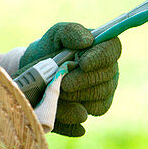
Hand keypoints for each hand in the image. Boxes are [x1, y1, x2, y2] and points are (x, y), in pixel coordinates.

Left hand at [19, 22, 121, 136]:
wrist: (34, 72)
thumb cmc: (50, 49)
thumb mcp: (55, 35)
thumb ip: (71, 32)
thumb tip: (88, 40)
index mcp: (103, 49)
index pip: (112, 51)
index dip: (100, 58)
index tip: (82, 63)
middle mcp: (109, 72)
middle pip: (105, 80)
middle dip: (81, 82)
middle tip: (61, 82)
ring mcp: (103, 93)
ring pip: (96, 101)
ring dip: (73, 97)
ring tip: (55, 91)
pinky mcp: (91, 111)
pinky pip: (84, 117)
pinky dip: (67, 113)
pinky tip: (57, 107)